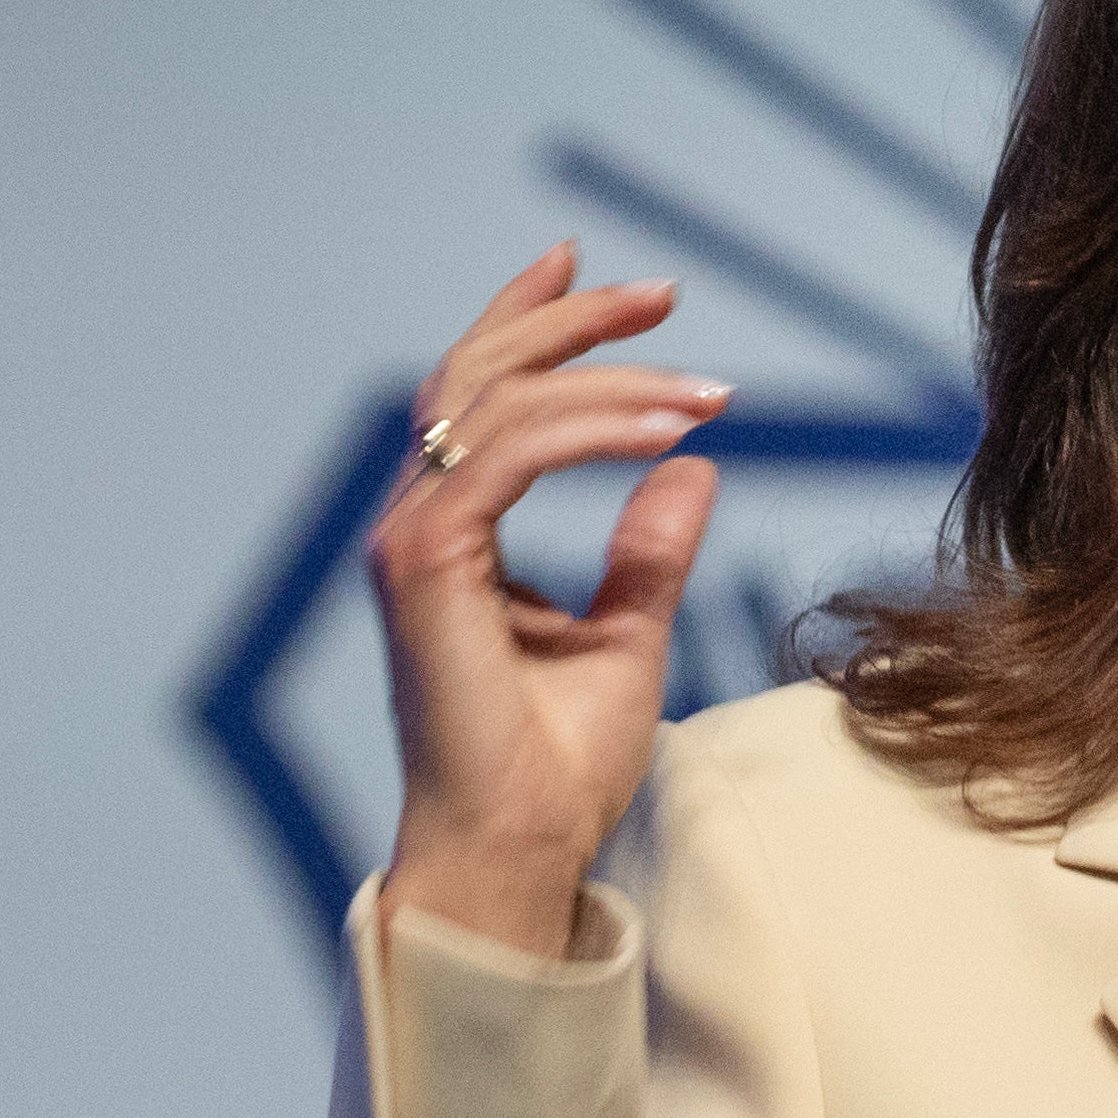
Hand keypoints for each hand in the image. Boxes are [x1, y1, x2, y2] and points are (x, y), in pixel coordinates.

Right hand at [370, 241, 729, 954]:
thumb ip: (650, 552)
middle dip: (572, 322)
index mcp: (451, 534)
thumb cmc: (556, 770)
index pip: (481, 398)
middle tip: (664, 294)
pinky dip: (592, 430)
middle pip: (483, 374)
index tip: (588, 267)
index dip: (528, 320)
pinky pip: (512, 454)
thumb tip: (695, 471)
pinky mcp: (427, 560)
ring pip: (501, 402)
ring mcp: (413, 539)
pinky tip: (667, 432)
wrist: (517, 849)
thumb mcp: (627, 637)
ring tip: (705, 391)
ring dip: (609, 379)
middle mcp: (419, 523)